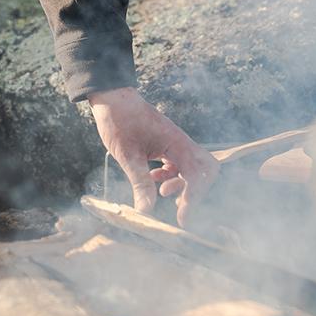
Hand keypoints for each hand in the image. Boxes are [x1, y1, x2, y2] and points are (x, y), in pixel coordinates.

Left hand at [88, 87, 218, 227]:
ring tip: (162, 192)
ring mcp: (173, 141)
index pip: (197, 176)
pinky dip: (170, 173)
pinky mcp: (165, 141)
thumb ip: (140, 183)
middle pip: (205, 169)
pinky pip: (177, 161)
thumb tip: (146, 211)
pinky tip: (153, 179)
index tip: (181, 218)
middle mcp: (180, 142)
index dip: (193, 199)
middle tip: (179, 205)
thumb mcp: (127, 154)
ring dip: (181, 182)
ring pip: (191, 166)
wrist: (110, 96)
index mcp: (176, 143)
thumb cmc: (118, 120)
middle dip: (196, 190)